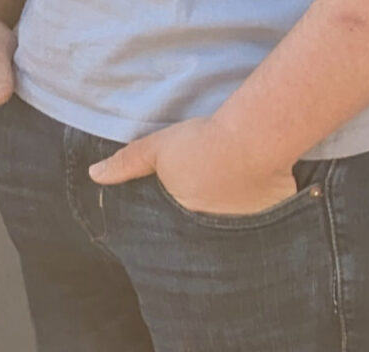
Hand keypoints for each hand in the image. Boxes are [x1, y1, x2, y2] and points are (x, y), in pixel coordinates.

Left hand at [89, 116, 300, 216]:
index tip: (176, 208)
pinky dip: (258, 211)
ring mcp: (247, 226)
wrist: (253, 140)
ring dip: (230, 216)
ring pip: (233, 225)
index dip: (174, 219)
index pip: (175, 228)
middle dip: (201, 222)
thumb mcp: (156, 150)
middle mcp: (216, 229)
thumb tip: (95, 175)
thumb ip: (126, 164)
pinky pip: (263, 219)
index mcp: (185, 216)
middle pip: (204, 229)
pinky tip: (254, 195)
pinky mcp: (274, 217)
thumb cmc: (201, 144)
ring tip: (228, 198)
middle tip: (203, 201)